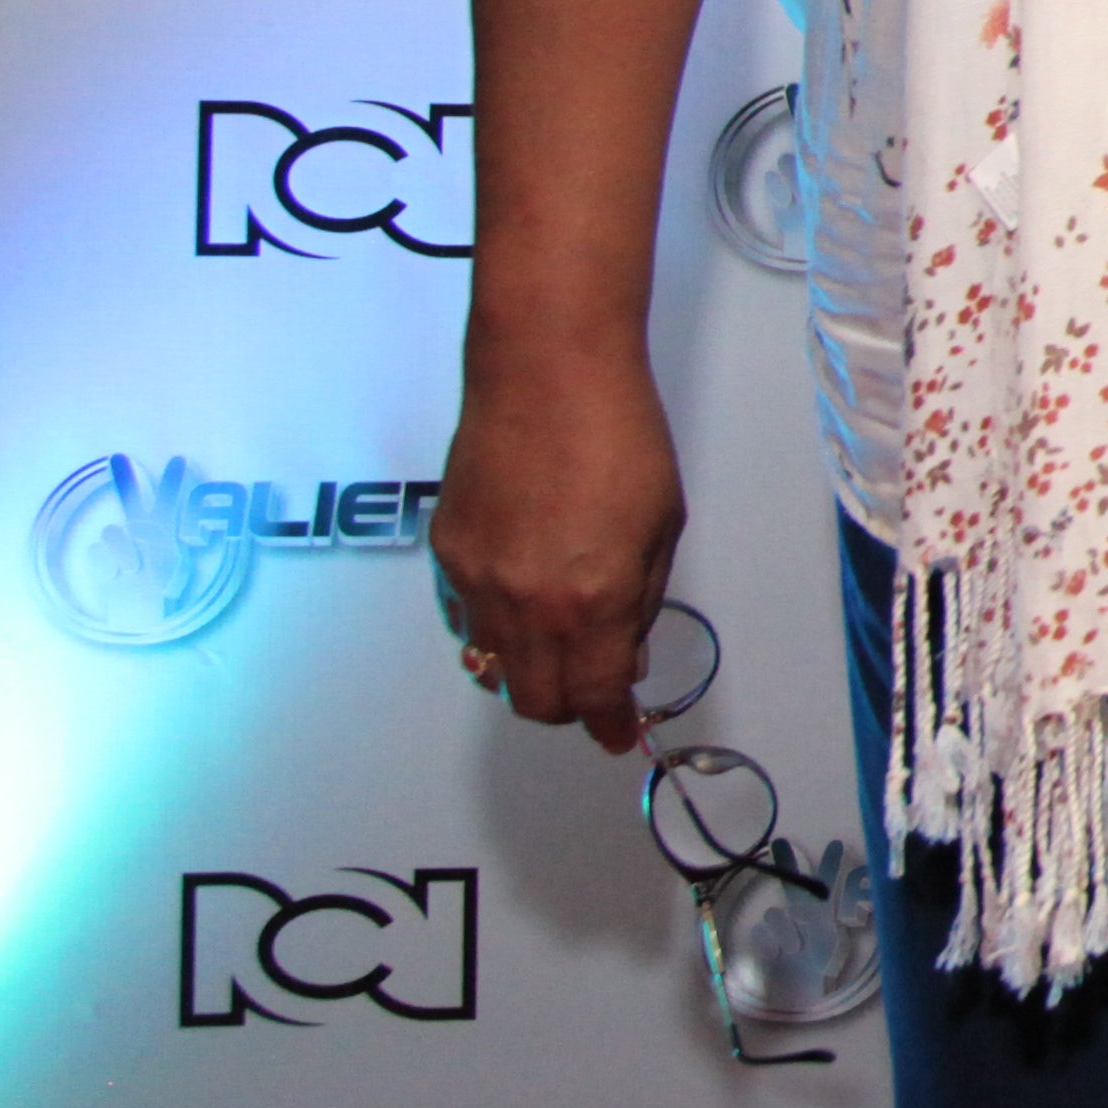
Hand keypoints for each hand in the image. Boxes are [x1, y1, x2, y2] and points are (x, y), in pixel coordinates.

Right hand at [427, 353, 687, 751]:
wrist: (547, 373)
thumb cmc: (617, 433)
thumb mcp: (661, 525)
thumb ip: (639, 599)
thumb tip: (627, 651)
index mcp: (592, 601)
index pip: (596, 696)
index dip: (609, 725)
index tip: (617, 734)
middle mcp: (526, 605)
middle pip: (535, 700)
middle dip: (569, 705)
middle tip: (593, 687)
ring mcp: (477, 582)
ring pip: (494, 666)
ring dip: (528, 668)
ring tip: (558, 638)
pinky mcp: (446, 553)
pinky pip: (466, 618)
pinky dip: (494, 626)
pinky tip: (520, 597)